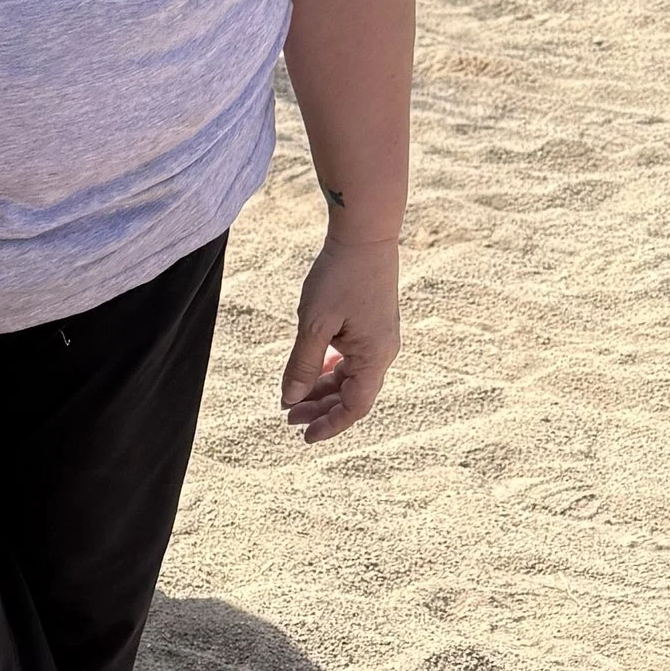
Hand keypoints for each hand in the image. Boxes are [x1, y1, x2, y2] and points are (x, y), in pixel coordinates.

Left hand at [280, 232, 400, 443]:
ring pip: (350, 377)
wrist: (365, 234)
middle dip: (320, 408)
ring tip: (293, 397)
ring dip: (323, 389)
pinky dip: (330, 369)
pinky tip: (311, 371)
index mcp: (375, 356)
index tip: (304, 436)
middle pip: (352, 395)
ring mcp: (379, 339)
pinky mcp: (371, 326)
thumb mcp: (314, 325)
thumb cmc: (340, 276)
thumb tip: (290, 399)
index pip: (355, 406)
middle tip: (287, 415)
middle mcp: (383, 352)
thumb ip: (303, 365)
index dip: (330, 425)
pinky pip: (352, 359)